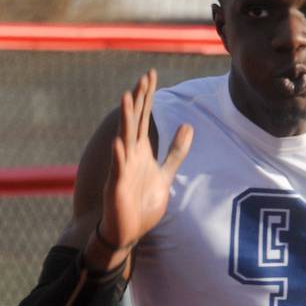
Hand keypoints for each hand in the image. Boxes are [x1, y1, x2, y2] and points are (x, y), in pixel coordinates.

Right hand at [96, 69, 192, 262]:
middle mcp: (129, 155)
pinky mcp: (117, 187)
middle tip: (143, 77)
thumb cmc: (143, 203)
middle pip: (135, 121)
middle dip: (139, 100)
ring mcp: (122, 169)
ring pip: (124, 139)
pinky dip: (119, 156)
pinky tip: (119, 142)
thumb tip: (188, 125)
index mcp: (141, 151)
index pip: (144, 117)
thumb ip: (176, 151)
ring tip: (128, 97)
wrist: (128, 231)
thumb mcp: (165, 173)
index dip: (148, 97)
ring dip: (126, 119)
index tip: (151, 74)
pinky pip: (118, 169)